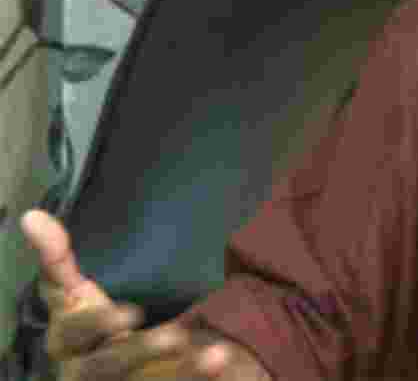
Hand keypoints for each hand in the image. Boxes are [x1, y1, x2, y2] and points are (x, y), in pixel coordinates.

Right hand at [20, 209, 270, 379]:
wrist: (129, 370)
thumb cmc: (99, 328)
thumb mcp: (76, 294)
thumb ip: (58, 260)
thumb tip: (31, 215)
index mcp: (68, 342)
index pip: (76, 334)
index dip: (98, 324)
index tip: (132, 313)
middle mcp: (83, 371)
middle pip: (105, 367)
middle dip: (140, 352)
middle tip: (177, 338)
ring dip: (178, 375)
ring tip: (217, 355)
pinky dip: (193, 380)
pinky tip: (223, 365)